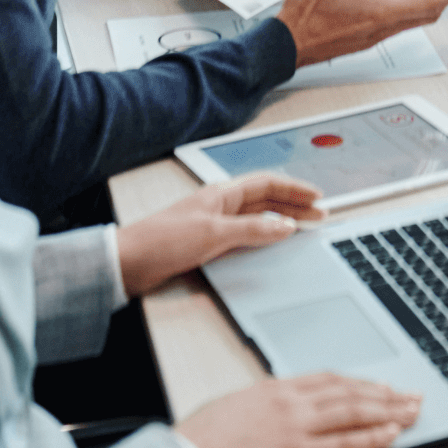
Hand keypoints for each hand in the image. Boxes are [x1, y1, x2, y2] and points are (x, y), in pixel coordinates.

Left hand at [117, 173, 324, 296]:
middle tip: (319, 216)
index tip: (316, 197)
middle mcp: (220, 206)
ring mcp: (214, 224)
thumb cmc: (163, 240)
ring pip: (256, 218)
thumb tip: (285, 225)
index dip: (294, 189)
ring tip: (303, 229)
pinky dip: (263, 237)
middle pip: (265, 200)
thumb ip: (252, 230)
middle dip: (294, 206)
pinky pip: (245, 236)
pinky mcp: (206, 244)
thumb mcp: (213, 234)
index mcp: (222, 194)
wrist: (128, 263)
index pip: (267, 184)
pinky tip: (271, 246)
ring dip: (281, 221)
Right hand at [178, 373, 420, 447]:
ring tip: (412, 411)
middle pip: (350, 391)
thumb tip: (273, 412)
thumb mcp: (234, 409)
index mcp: (276, 389)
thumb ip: (261, 407)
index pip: (329, 380)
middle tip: (411, 395)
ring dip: (389, 411)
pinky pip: (345, 444)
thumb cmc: (200, 440)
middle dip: (385, 394)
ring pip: (355, 411)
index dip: (359, 382)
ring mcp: (297, 427)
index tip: (380, 385)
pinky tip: (391, 435)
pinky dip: (372, 437)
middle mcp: (292, 401)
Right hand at [277, 0, 447, 65]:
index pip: (431, 3)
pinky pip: (395, 23)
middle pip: (426, 13)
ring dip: (423, 0)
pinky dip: (405, 8)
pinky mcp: (363, 38)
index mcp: (382, 11)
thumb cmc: (306, 11)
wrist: (286, 45)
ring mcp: (373, 35)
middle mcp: (383, 27)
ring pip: (411, 19)